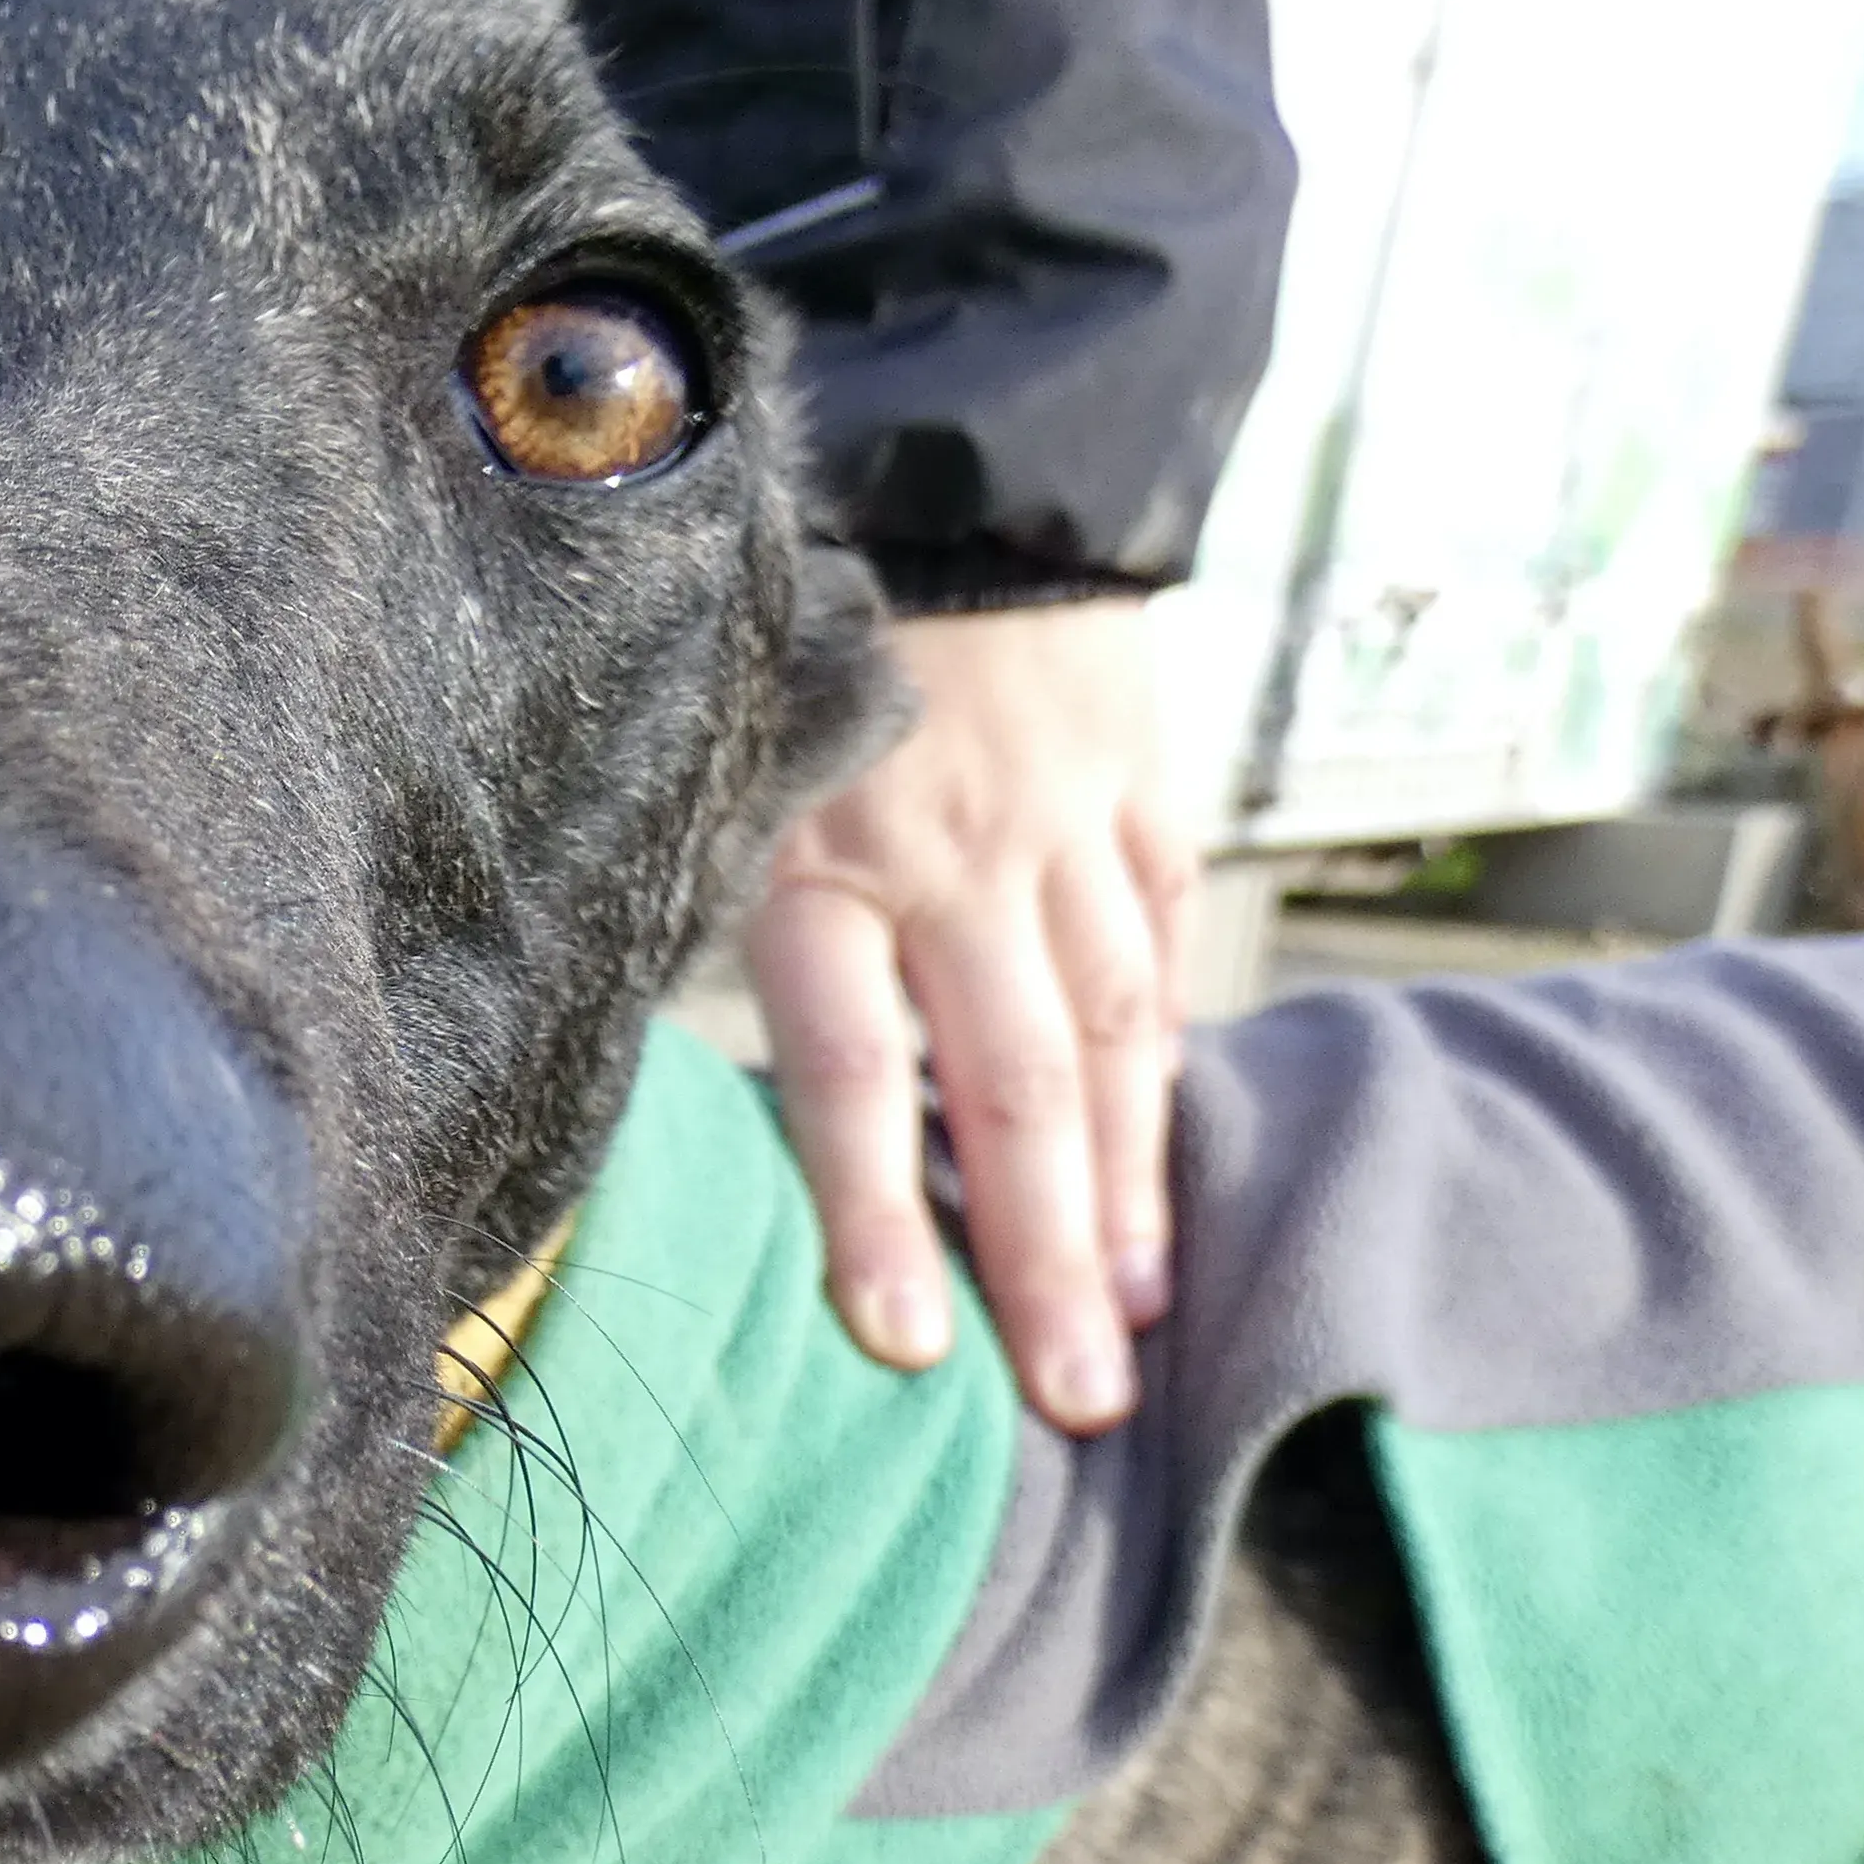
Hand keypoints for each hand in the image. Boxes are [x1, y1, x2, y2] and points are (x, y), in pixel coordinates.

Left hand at [744, 597, 1195, 1434]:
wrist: (949, 459)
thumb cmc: (789, 642)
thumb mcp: (723, 769)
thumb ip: (732, 915)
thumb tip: (699, 1080)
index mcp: (822, 861)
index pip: (857, 1073)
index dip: (879, 1213)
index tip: (906, 1344)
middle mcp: (953, 857)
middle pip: (1013, 1088)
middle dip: (1048, 1257)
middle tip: (1079, 1404)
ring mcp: (1064, 826)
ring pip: (1110, 1034)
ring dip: (1126, 1190)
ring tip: (1133, 1318)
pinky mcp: (1140, 791)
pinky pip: (1156, 948)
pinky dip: (1161, 1067)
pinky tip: (1164, 1172)